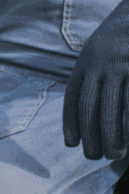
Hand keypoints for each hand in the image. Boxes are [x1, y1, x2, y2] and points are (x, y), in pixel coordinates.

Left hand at [63, 0, 128, 159]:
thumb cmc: (122, 36)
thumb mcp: (99, 51)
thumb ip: (91, 74)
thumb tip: (85, 109)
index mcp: (86, 62)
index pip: (73, 97)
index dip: (70, 122)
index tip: (70, 143)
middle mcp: (100, 64)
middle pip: (89, 106)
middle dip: (90, 134)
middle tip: (94, 156)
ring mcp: (122, 65)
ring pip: (113, 108)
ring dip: (112, 134)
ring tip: (113, 155)